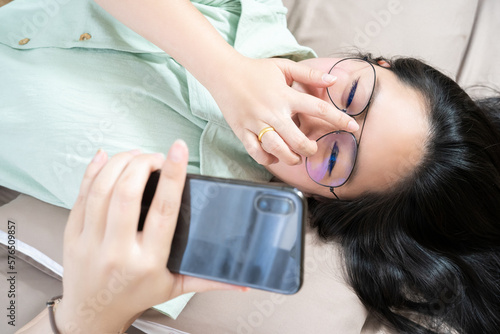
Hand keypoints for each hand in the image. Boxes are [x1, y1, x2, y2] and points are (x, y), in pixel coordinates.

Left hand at [55, 141, 243, 333]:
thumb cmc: (135, 296)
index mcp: (148, 261)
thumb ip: (209, 281)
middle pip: (127, 193)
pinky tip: (105, 158)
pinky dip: (93, 171)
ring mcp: (90, 242)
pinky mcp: (72, 235)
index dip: (172, 176)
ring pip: (101, 189)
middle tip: (155, 157)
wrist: (93, 315)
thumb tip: (242, 285)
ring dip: (120, 163)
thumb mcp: (175, 288)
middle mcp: (118, 251)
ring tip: (136, 156)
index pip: (163, 211)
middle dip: (142, 164)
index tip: (178, 150)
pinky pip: (81, 195)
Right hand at [208, 57, 358, 164]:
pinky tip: (274, 157)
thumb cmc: (255, 70)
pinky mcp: (241, 131)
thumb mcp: (284, 67)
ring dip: (291, 157)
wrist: (223, 73)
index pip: (318, 109)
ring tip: (295, 157)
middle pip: (298, 139)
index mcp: (285, 96)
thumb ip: (309, 75)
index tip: (353, 128)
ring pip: (277, 149)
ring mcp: (255, 123)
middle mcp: (272, 112)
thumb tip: (333, 81)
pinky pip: (255, 152)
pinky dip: (267, 159)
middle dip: (309, 149)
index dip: (338, 120)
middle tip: (311, 149)